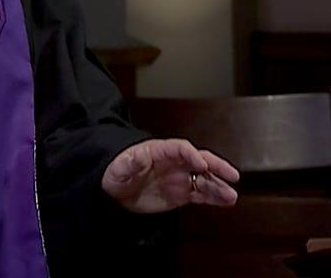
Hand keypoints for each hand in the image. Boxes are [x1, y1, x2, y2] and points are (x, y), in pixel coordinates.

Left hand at [101, 138, 238, 212]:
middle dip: (215, 165)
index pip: (178, 147)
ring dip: (219, 185)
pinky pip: (201, 193)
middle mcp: (173, 162)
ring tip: (232, 194)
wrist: (116, 191)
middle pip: (198, 159)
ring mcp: (179, 177)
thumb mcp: (120, 166)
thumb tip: (139, 155)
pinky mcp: (181, 193)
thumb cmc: (117, 173)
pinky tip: (227, 201)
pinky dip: (215, 197)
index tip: (202, 164)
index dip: (191, 154)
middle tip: (231, 174)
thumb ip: (131, 162)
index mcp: (158, 151)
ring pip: (204, 178)